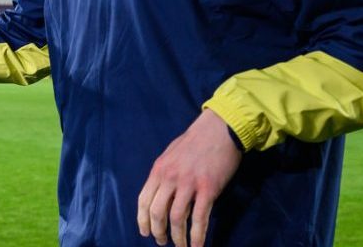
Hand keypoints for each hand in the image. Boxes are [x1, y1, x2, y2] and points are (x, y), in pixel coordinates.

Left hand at [136, 109, 240, 246]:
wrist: (219, 129)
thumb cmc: (196, 141)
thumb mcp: (171, 154)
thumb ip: (164, 174)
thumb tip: (160, 194)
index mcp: (159, 170)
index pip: (144, 200)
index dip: (143, 220)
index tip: (145, 232)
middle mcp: (170, 178)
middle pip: (157, 212)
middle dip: (158, 231)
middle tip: (162, 242)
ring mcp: (189, 184)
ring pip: (177, 218)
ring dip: (177, 237)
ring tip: (180, 246)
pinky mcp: (208, 189)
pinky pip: (200, 218)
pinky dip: (197, 236)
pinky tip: (198, 245)